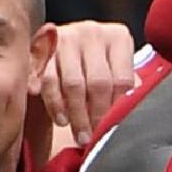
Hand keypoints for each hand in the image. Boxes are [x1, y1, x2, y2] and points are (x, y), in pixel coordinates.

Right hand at [40, 21, 139, 145]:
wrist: (62, 52)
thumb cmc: (97, 68)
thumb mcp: (116, 71)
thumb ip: (126, 90)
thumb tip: (131, 120)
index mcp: (118, 37)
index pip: (122, 79)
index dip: (118, 109)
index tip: (114, 131)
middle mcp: (93, 32)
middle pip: (98, 82)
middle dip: (97, 116)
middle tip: (95, 139)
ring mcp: (66, 38)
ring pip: (73, 84)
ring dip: (77, 115)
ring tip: (80, 135)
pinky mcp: (41, 48)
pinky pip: (48, 81)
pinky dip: (54, 104)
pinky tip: (61, 120)